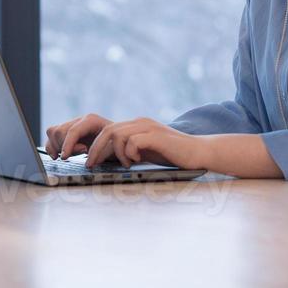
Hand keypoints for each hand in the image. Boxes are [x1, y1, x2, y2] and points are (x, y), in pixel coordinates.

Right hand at [44, 112, 114, 159]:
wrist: (119, 141)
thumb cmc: (118, 144)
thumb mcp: (114, 147)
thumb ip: (101, 152)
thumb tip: (88, 160)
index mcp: (91, 120)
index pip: (73, 130)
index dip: (67, 145)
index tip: (65, 157)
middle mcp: (80, 120)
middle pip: (60, 131)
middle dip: (63, 147)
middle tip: (74, 157)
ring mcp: (72, 125)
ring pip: (53, 132)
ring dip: (56, 146)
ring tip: (68, 156)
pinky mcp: (67, 132)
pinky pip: (51, 135)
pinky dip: (51, 146)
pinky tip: (57, 155)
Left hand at [84, 118, 204, 170]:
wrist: (199, 152)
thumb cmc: (172, 156)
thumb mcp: (145, 152)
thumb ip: (128, 151)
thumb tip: (105, 161)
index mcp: (135, 125)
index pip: (107, 130)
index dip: (94, 145)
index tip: (87, 161)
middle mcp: (140, 123)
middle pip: (107, 130)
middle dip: (95, 149)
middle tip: (91, 165)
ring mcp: (148, 127)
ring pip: (117, 134)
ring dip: (116, 153)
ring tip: (126, 164)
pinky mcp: (157, 136)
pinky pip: (133, 141)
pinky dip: (130, 153)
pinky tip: (137, 161)